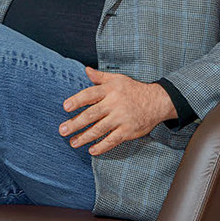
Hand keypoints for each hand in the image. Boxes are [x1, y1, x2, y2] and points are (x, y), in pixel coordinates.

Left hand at [59, 68, 176, 155]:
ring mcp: (121, 118)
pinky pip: (112, 140)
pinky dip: (101, 146)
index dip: (77, 101)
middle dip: (75, 123)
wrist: (157, 101)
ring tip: (73, 142)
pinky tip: (91, 150)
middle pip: (91, 115)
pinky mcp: (128, 131)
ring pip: (99, 129)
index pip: (90, 95)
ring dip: (84, 137)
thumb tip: (86, 70)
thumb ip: (100, 77)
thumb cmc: (134, 90)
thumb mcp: (118, 79)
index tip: (65, 107)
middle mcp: (114, 104)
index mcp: (110, 90)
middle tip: (62, 130)